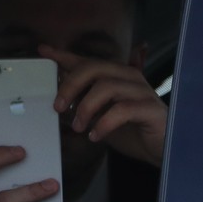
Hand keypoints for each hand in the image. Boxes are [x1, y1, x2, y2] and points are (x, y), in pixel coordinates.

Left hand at [39, 44, 166, 166]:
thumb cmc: (129, 131)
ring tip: (78, 127)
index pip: (86, 61)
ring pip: (107, 87)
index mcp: (114, 76)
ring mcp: (141, 91)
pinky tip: (95, 136)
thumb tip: (58, 100)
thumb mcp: (99, 116)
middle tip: (58, 107)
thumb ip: (83, 104)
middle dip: (71, 85)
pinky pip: (122, 109)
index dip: (64, 55)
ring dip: (86, 107)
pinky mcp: (150, 109)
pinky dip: (104, 123)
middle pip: (94, 68)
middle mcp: (128, 77)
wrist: (159, 150)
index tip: (43, 51)